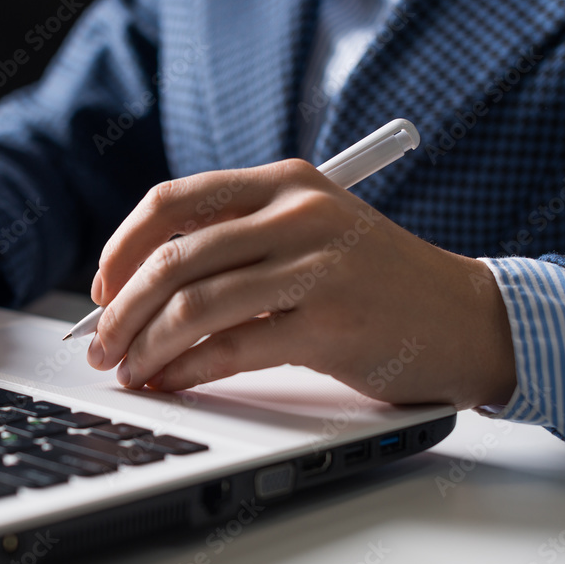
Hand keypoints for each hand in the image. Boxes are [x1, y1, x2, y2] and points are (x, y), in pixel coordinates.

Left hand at [86, 159, 516, 409]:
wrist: (465, 316)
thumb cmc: (372, 278)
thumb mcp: (308, 231)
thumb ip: (235, 243)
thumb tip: (138, 288)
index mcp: (283, 183)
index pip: (172, 202)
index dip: (122, 248)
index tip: (102, 289)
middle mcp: (297, 215)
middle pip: (173, 259)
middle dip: (119, 310)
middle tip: (99, 345)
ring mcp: (316, 268)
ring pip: (193, 306)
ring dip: (144, 345)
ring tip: (127, 369)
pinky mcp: (330, 325)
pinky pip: (229, 350)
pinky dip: (184, 370)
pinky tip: (168, 381)